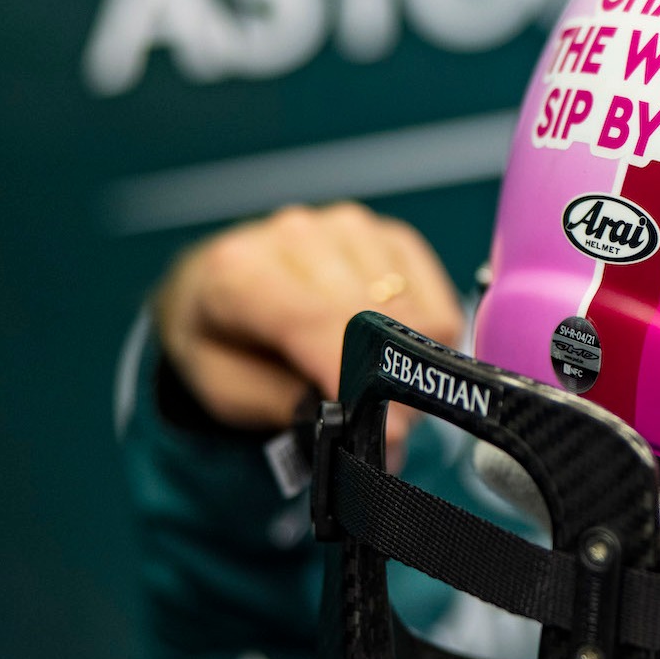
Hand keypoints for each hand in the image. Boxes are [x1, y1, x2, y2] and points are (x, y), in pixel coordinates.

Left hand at [153, 202, 461, 455]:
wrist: (221, 286)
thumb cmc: (226, 343)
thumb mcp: (229, 392)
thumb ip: (288, 403)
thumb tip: (357, 418)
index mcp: (239, 271)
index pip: (315, 319)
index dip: (354, 374)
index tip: (385, 429)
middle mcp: (299, 236)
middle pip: (376, 316)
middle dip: (388, 382)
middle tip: (384, 428)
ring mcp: (351, 229)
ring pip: (416, 312)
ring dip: (407, 362)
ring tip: (377, 386)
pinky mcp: (391, 236)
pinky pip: (438, 302)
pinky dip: (426, 339)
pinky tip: (391, 350)